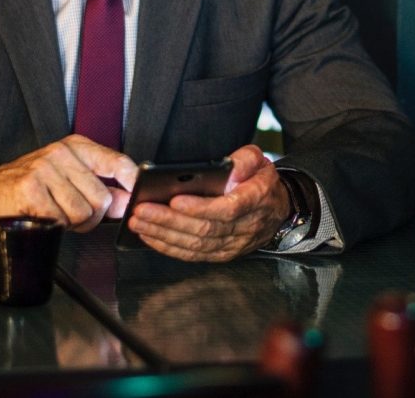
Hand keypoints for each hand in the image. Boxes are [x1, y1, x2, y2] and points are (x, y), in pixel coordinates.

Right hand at [0, 135, 137, 236]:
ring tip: (56, 214)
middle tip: (73, 216)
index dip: (132, 182)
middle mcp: (61, 153)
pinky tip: (42, 216)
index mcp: (75, 146)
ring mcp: (45, 169)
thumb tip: (127, 203)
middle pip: (102, 197)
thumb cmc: (32, 188)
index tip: (137, 196)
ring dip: (72, 224)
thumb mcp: (68, 178)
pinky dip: (54, 226)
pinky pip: (61, 220)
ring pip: (83, 212)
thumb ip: (99, 188)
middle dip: (93, 217)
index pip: (116, 162)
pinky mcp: (30, 189)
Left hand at [125, 144, 290, 261]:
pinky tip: (150, 236)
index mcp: (255, 201)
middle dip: (169, 221)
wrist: (276, 210)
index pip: (226, 210)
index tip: (174, 199)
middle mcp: (243, 227)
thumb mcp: (260, 161)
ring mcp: (232, 244)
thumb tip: (229, 168)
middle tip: (141, 210)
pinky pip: (193, 255)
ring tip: (138, 221)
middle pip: (204, 229)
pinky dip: (168, 247)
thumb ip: (245, 160)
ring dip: (163, 234)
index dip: (200, 207)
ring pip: (195, 245)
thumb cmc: (261, 182)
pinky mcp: (221, 254)